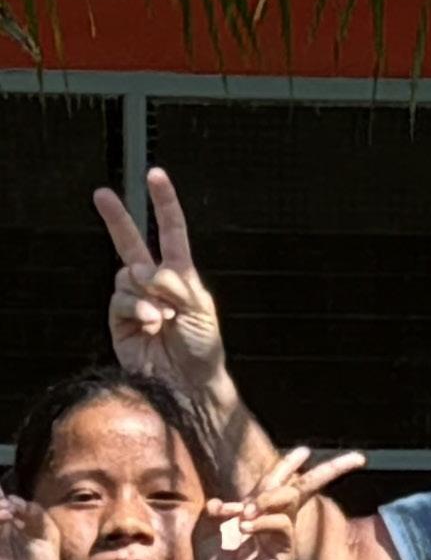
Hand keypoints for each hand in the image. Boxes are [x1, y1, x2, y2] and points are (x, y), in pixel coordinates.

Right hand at [95, 168, 225, 391]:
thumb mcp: (200, 308)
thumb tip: (144, 270)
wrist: (189, 383)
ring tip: (162, 318)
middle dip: (116, 218)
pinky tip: (150, 324)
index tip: (155, 175)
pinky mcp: (119, 320)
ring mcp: (134, 300)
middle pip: (131, 243)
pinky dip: (136, 309)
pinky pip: (120, 300)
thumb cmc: (202, 347)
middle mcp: (154, 284)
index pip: (171, 232)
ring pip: (127, 276)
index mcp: (181, 275)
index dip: (164, 203)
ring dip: (146, 295)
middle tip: (100, 194)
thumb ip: (176, 283)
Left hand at [194, 446, 364, 559]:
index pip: (279, 480)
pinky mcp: (285, 551)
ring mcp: (283, 534)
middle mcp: (275, 518)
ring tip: (244, 513)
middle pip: (304, 486)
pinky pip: (282, 525)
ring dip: (267, 498)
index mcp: (258, 510)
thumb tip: (220, 502)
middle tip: (353, 458)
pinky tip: (245, 527)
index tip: (304, 452)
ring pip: (290, 499)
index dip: (291, 464)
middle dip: (331, 469)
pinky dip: (264, 521)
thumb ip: (214, 512)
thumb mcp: (205, 532)